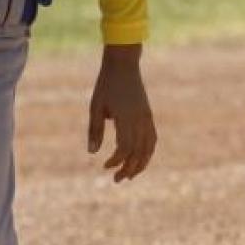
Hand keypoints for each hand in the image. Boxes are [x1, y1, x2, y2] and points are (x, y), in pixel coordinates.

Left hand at [88, 46, 157, 182]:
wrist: (124, 65)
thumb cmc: (106, 85)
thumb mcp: (95, 106)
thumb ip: (95, 130)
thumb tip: (92, 153)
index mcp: (125, 117)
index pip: (124, 147)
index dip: (116, 161)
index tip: (105, 166)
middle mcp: (140, 119)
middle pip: (138, 152)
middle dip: (128, 169)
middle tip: (116, 179)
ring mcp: (147, 118)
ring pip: (149, 148)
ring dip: (140, 164)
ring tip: (129, 175)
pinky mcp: (149, 116)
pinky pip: (152, 139)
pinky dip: (148, 152)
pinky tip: (140, 159)